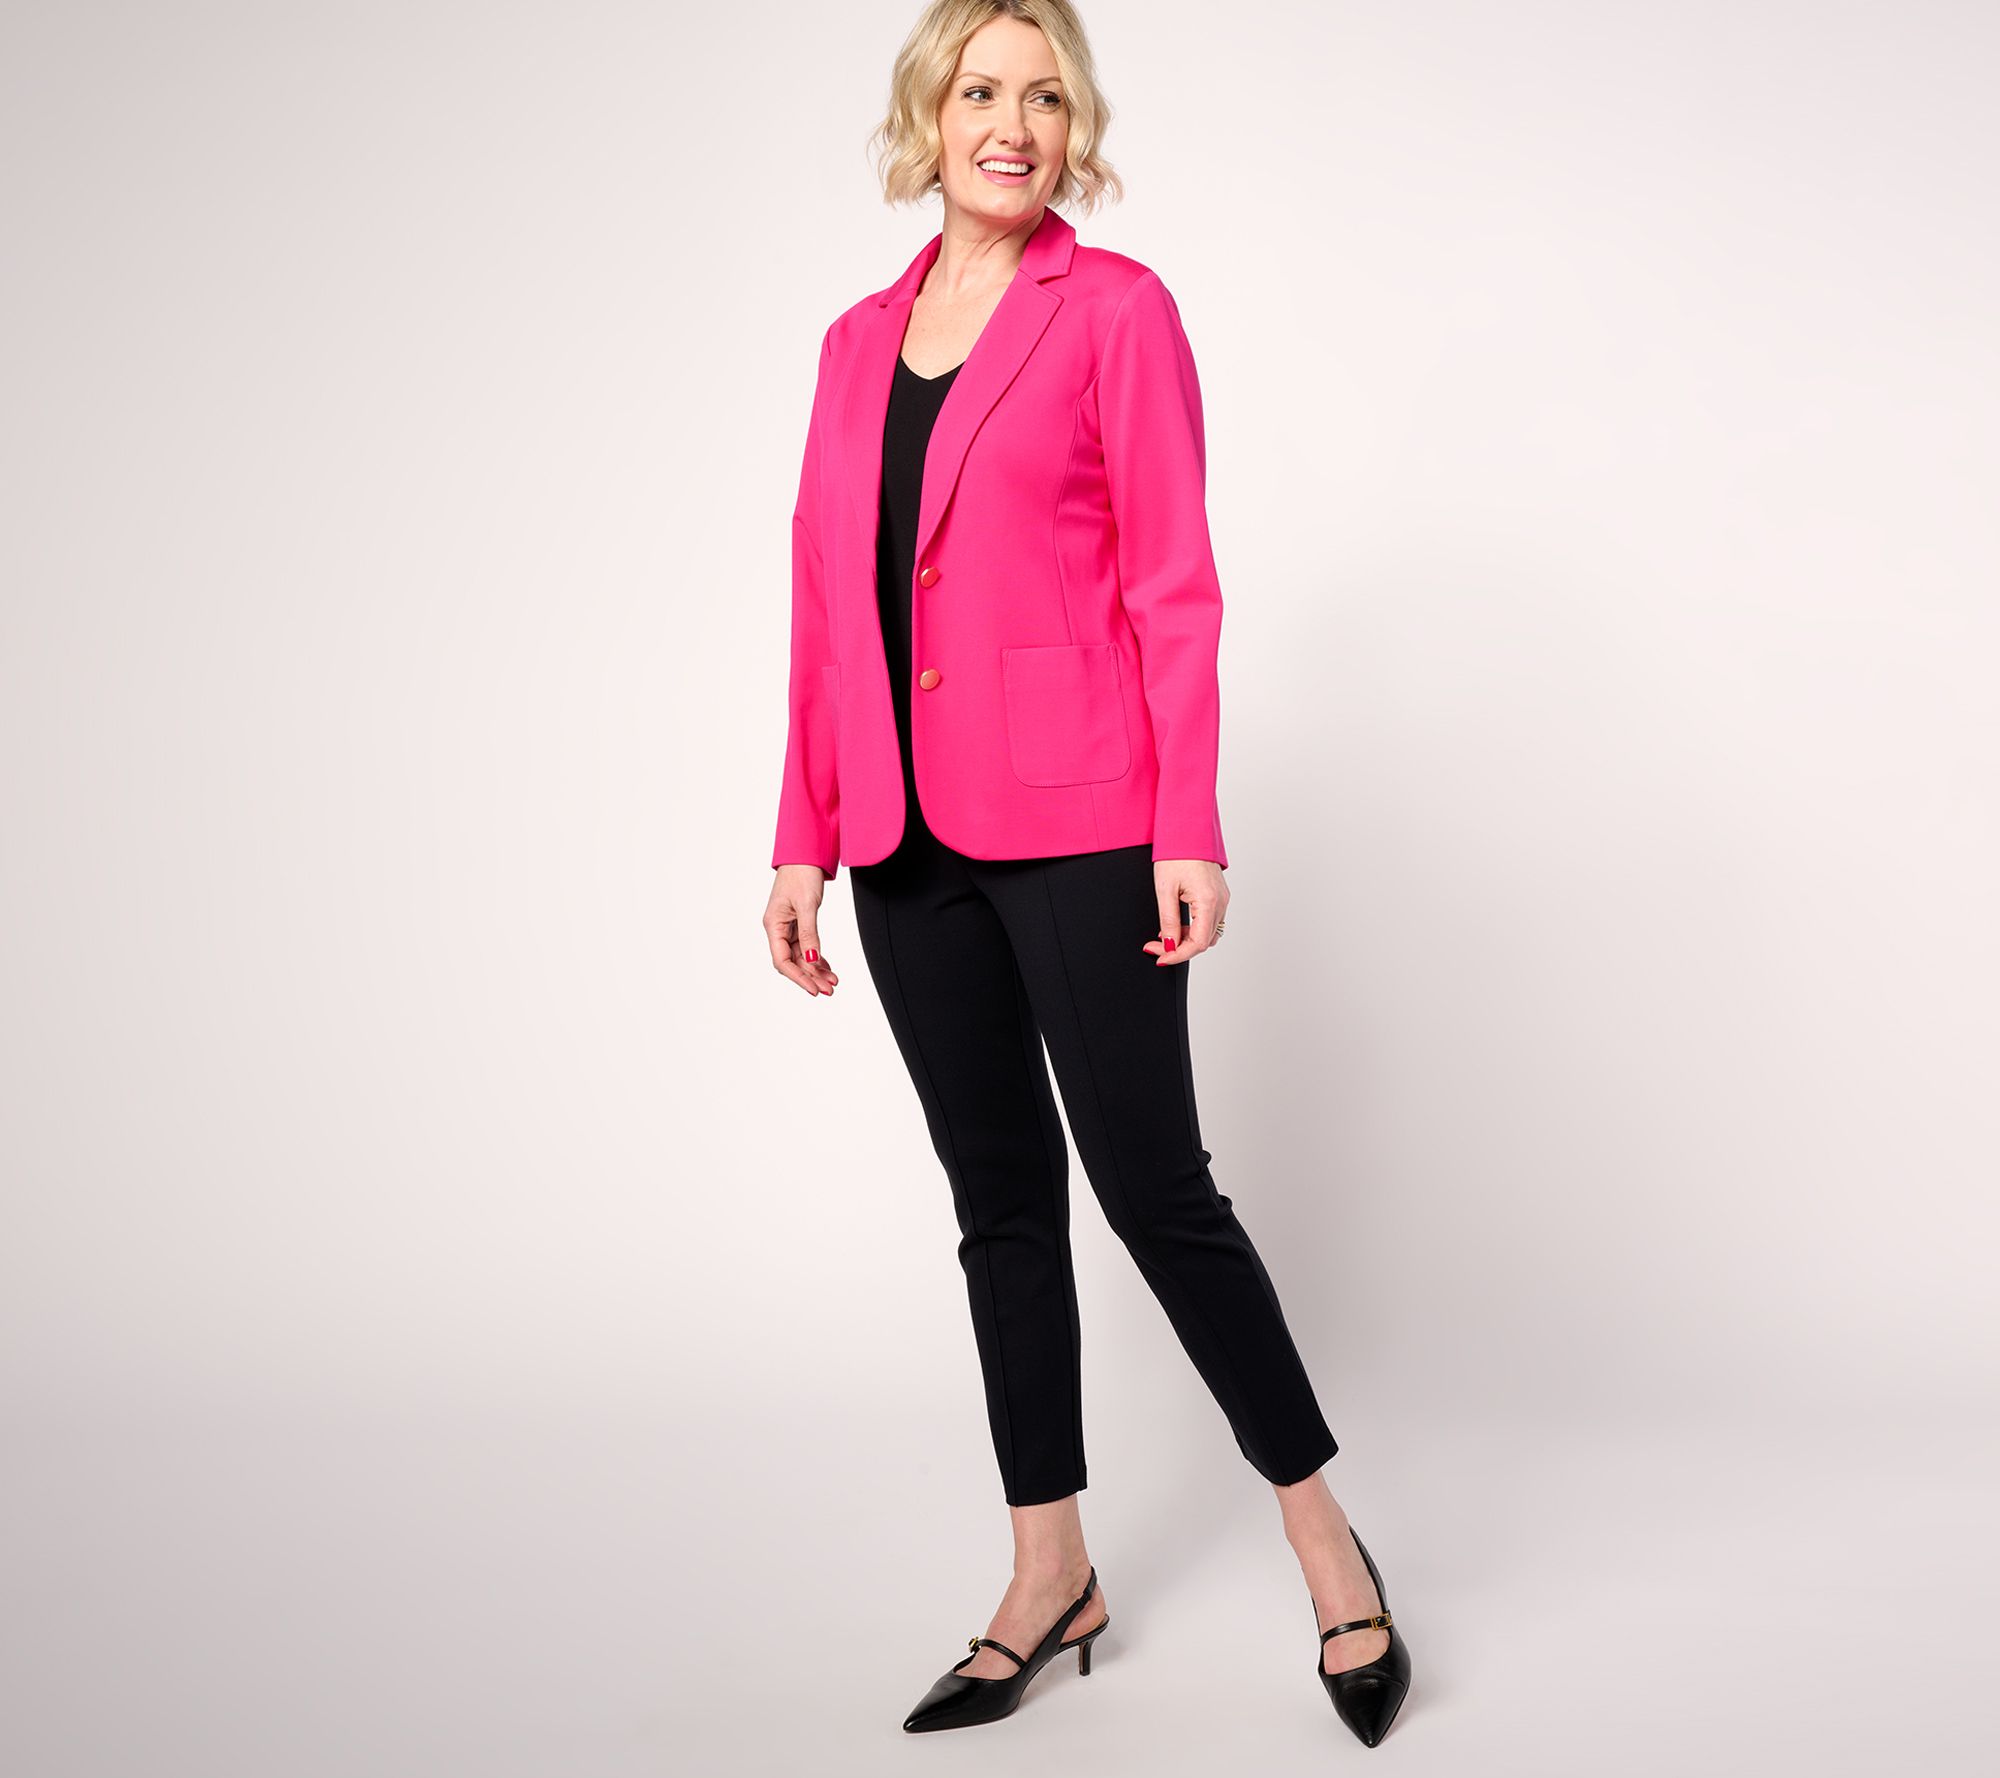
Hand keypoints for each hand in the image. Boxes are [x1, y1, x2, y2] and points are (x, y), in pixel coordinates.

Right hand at [765, 865, 840, 995]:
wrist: (805, 852)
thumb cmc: (801, 873)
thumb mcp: (808, 905)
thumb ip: (810, 935)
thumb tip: (812, 960)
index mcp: (773, 925)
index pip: (783, 961)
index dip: (799, 978)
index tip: (815, 989)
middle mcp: (778, 928)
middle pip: (792, 962)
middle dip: (810, 977)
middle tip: (830, 989)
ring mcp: (788, 926)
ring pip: (801, 956)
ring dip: (816, 969)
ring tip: (833, 981)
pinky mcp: (798, 922)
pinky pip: (806, 946)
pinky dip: (817, 957)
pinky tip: (828, 967)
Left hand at [1143, 859, 1227, 965]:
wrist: (1188, 830)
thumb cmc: (1177, 853)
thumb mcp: (1165, 889)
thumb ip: (1168, 920)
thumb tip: (1168, 944)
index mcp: (1208, 901)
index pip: (1198, 943)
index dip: (1178, 955)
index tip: (1160, 957)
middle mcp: (1220, 902)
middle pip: (1204, 941)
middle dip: (1179, 949)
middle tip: (1155, 947)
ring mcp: (1222, 899)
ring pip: (1208, 934)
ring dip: (1187, 940)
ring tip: (1165, 935)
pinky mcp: (1219, 896)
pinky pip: (1209, 922)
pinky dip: (1194, 929)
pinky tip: (1177, 924)